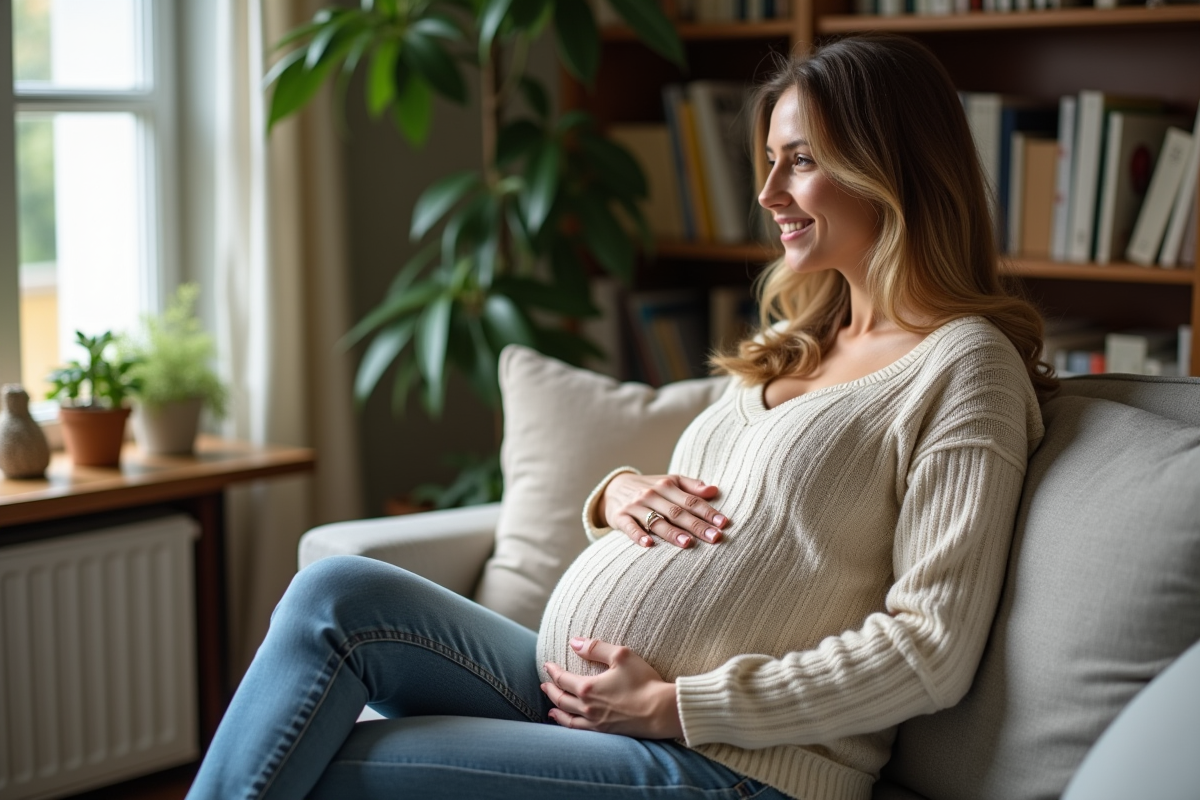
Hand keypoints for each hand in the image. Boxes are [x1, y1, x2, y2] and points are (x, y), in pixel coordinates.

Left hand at [542, 637, 683, 738]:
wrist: (661, 711)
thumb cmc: (644, 681)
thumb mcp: (621, 656)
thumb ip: (595, 648)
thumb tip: (574, 642)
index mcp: (588, 688)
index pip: (563, 679)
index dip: (553, 671)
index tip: (547, 665)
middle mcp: (588, 707)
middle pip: (561, 699)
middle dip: (550, 690)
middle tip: (545, 684)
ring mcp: (596, 722)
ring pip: (567, 717)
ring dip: (556, 710)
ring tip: (550, 707)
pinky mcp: (606, 732)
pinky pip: (580, 730)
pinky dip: (568, 726)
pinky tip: (569, 723)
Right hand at [601, 473, 728, 548]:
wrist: (613, 488)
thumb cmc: (650, 488)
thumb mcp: (669, 481)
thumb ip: (691, 486)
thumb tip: (714, 490)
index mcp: (666, 485)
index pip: (691, 500)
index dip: (708, 511)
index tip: (723, 523)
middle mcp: (651, 494)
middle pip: (677, 512)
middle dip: (696, 525)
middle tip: (714, 538)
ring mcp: (635, 506)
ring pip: (655, 520)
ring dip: (672, 532)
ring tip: (687, 543)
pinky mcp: (620, 517)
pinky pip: (630, 527)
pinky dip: (638, 535)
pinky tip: (648, 545)